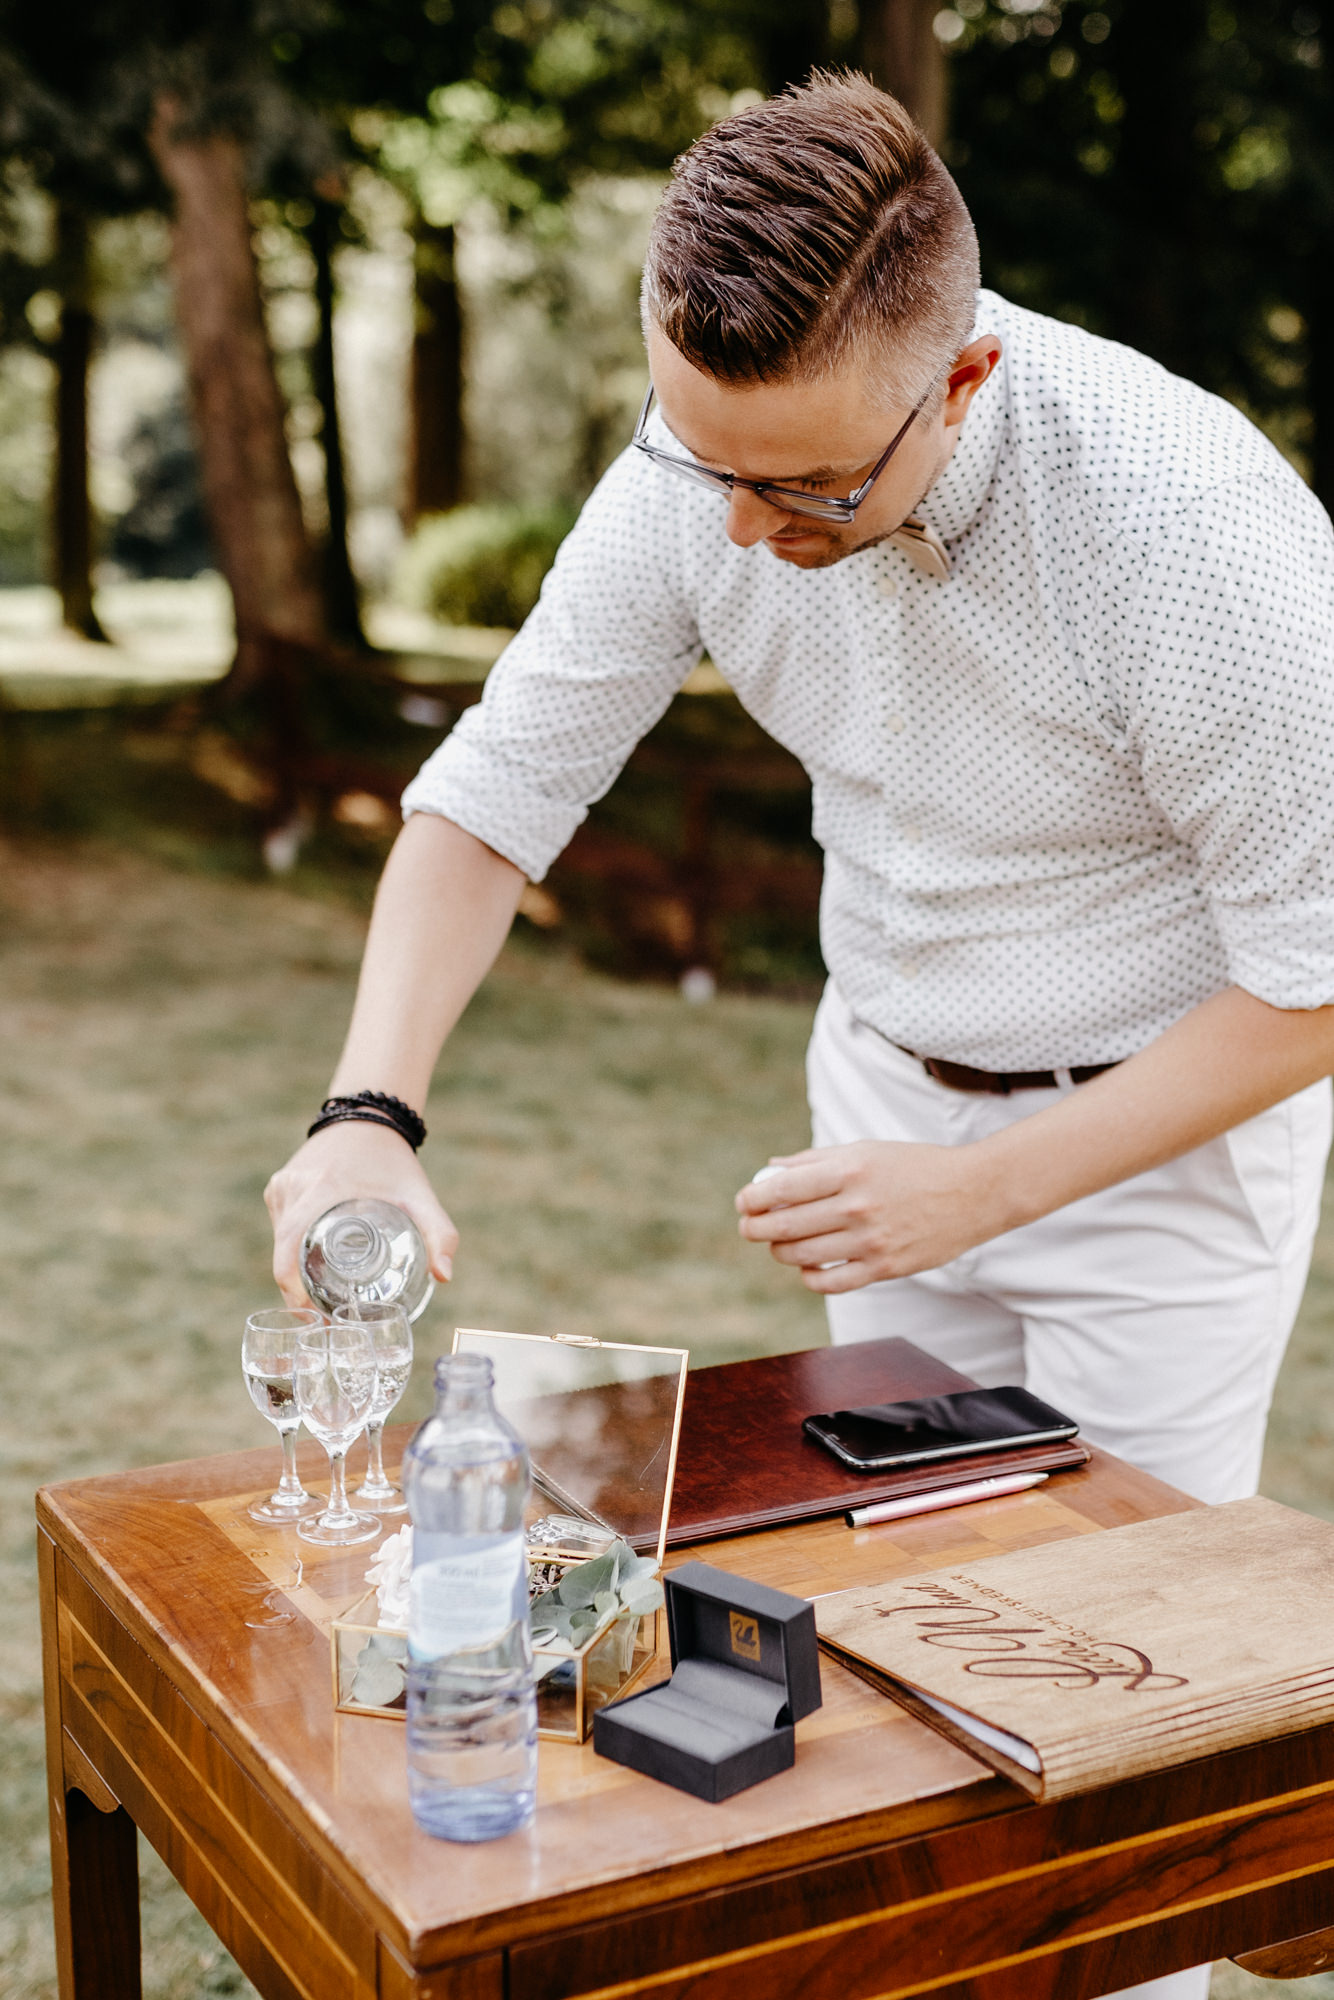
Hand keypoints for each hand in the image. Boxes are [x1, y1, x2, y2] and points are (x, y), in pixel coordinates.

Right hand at [265, 1121, 459, 1307]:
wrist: (369, 1120)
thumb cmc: (394, 1163)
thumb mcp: (420, 1197)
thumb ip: (439, 1233)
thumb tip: (444, 1277)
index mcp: (320, 1191)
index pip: (288, 1250)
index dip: (292, 1289)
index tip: (311, 1317)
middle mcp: (292, 1189)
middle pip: (283, 1254)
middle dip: (298, 1292)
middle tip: (323, 1321)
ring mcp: (281, 1188)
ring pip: (280, 1244)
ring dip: (294, 1273)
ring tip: (318, 1303)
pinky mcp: (278, 1188)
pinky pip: (281, 1228)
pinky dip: (292, 1251)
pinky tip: (311, 1270)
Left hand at [734, 1140, 1000, 1292]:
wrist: (974, 1192)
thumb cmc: (915, 1166)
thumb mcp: (866, 1150)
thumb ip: (816, 1161)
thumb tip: (771, 1171)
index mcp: (850, 1169)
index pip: (783, 1189)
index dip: (753, 1198)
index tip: (744, 1202)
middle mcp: (857, 1205)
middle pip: (785, 1226)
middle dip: (755, 1228)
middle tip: (749, 1227)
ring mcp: (871, 1240)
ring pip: (802, 1256)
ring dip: (780, 1251)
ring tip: (780, 1244)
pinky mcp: (885, 1268)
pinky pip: (831, 1283)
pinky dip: (810, 1277)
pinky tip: (808, 1266)